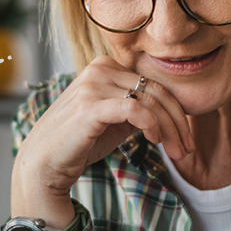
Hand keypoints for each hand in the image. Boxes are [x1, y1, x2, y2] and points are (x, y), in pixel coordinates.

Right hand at [10, 56, 193, 224]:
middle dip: (178, 122)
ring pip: (150, 102)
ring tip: (177, 152)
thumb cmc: (79, 142)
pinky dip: (152, 125)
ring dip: (170, 130)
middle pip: (156, 91)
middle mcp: (99, 69)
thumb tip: (170, 110)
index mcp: (105, 67)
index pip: (154, 83)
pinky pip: (135, 110)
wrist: (44, 164)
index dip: (176, 111)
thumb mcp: (114, 120)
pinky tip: (155, 141)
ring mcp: (93, 85)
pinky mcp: (91, 106)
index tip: (185, 137)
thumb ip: (137, 108)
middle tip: (186, 148)